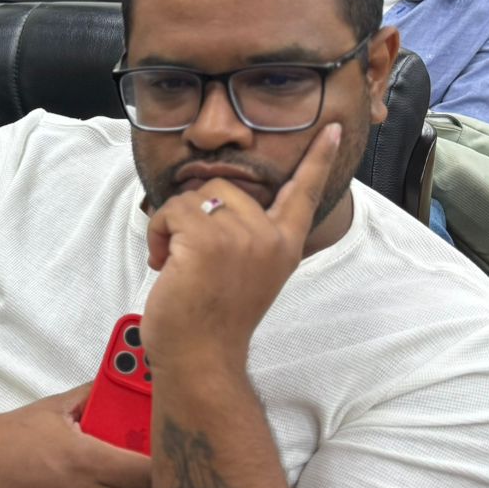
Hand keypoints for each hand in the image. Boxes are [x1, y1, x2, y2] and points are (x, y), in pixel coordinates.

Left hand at [141, 122, 341, 372]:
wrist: (201, 358)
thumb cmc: (212, 321)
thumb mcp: (244, 272)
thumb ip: (245, 236)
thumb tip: (213, 198)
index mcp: (284, 245)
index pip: (304, 193)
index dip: (318, 159)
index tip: (331, 129)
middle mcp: (269, 237)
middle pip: (223, 186)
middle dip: (194, 215)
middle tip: (189, 257)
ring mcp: (240, 237)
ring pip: (193, 197)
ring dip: (171, 226)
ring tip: (175, 263)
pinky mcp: (207, 239)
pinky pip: (170, 211)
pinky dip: (157, 234)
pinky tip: (163, 264)